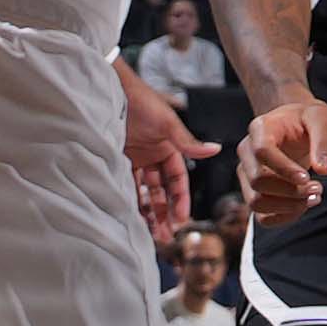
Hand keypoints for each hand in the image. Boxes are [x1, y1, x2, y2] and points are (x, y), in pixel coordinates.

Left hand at [123, 75, 198, 248]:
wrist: (110, 91)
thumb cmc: (141, 101)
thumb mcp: (167, 123)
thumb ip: (188, 142)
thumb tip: (216, 150)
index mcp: (169, 146)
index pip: (178, 179)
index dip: (180, 199)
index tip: (182, 219)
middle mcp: (153, 155)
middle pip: (162, 190)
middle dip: (165, 212)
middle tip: (167, 235)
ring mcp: (135, 159)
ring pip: (144, 191)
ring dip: (149, 212)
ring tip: (152, 233)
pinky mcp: (117, 160)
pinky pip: (125, 186)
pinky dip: (129, 201)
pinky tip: (132, 218)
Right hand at [242, 87, 326, 212]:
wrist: (296, 123)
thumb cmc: (307, 119)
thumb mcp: (321, 119)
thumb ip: (323, 142)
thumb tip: (323, 170)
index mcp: (260, 129)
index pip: (262, 152)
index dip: (284, 169)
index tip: (308, 177)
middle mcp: (247, 151)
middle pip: (257, 181)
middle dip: (290, 191)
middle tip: (319, 188)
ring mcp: (247, 173)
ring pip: (256, 203)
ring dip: (287, 207)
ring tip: (314, 198)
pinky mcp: (253, 191)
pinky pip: (261, 216)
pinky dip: (282, 218)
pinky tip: (303, 207)